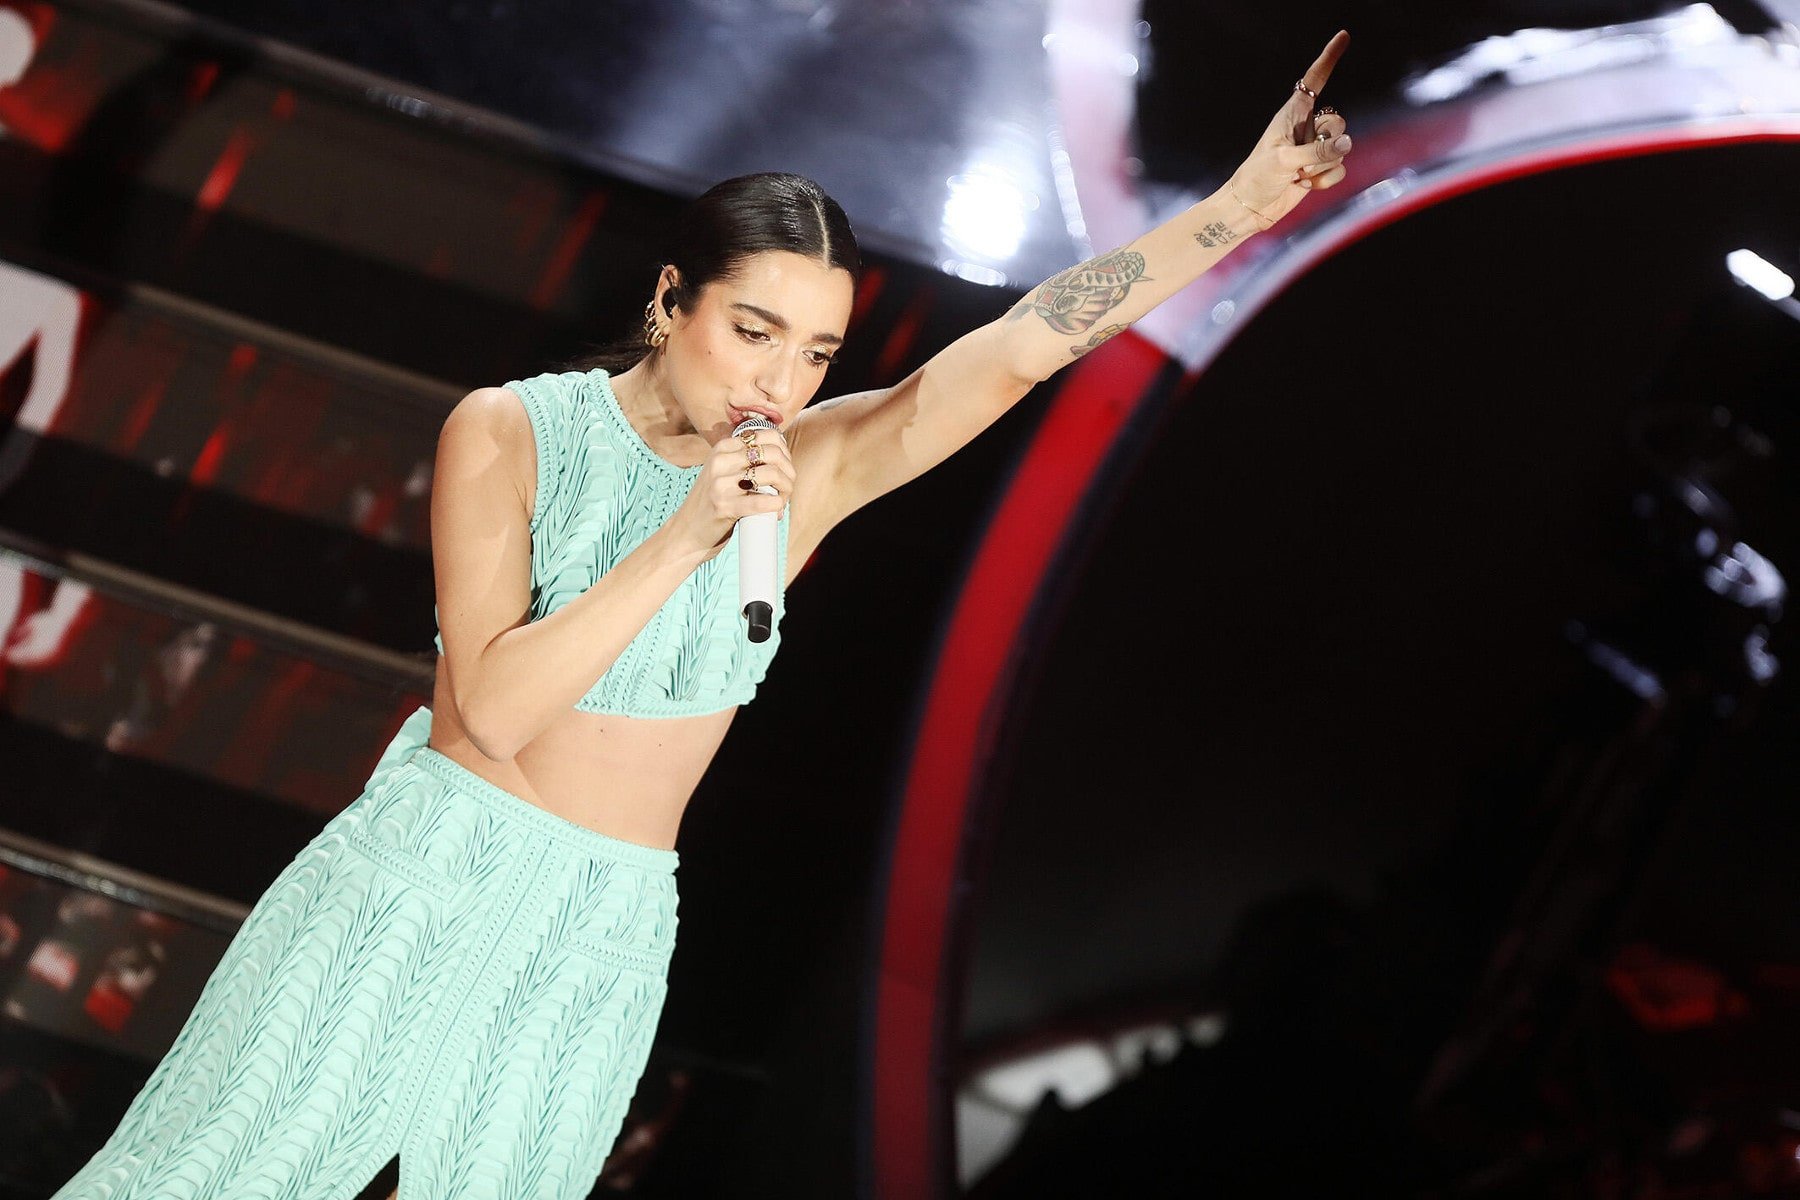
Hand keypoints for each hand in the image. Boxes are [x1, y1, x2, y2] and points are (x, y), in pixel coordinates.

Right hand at [669, 426, 793, 557]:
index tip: (785, 468)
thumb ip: (744, 460)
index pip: (768, 436)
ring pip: (771, 474)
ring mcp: (720, 483)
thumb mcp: (722, 472)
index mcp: (722, 448)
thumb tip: (783, 455)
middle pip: (773, 453)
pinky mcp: (724, 506)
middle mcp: (720, 461)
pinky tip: (776, 511)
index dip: (785, 452)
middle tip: (787, 488)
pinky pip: (763, 501)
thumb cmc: (712, 502)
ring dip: (786, 489)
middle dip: (788, 472)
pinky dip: (777, 505)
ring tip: (782, 500)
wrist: (687, 531)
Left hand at [1226, 30, 1352, 228]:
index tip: (1343, 36)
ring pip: (1342, 148)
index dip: (1328, 59)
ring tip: (1299, 175)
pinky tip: (1305, 186)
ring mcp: (1313, 149)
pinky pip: (1339, 168)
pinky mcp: (1318, 169)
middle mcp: (1305, 128)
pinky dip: (1326, 180)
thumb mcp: (1284, 161)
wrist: (1250, 209)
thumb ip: (1317, 152)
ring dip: (1323, 166)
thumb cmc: (1257, 178)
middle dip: (1328, 143)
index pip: (1314, 81)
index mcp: (1291, 114)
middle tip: (1304, 159)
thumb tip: (1347, 144)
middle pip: (1338, 123)